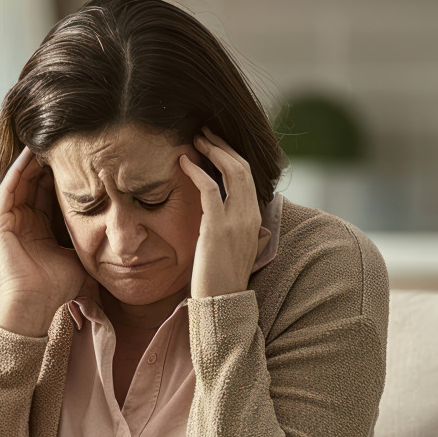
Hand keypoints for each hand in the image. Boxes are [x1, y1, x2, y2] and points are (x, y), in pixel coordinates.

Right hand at [0, 147, 87, 335]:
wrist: (36, 306)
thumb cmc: (59, 288)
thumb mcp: (81, 257)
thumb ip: (92, 242)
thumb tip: (120, 234)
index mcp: (41, 230)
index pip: (51, 195)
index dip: (64, 176)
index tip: (80, 157)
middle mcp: (24, 222)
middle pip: (36, 183)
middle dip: (48, 162)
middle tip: (64, 140)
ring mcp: (10, 221)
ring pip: (22, 181)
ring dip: (32, 161)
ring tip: (45, 140)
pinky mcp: (0, 222)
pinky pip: (9, 189)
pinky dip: (17, 171)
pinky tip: (28, 154)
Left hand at [178, 126, 267, 300]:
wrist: (221, 303)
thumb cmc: (221, 279)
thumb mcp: (234, 248)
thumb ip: (235, 229)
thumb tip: (231, 216)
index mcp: (254, 219)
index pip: (248, 177)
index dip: (232, 156)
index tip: (216, 145)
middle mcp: (250, 216)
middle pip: (243, 167)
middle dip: (224, 146)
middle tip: (205, 133)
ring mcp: (237, 221)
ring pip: (232, 172)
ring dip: (213, 151)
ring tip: (196, 139)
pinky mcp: (218, 227)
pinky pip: (210, 189)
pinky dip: (197, 171)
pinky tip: (183, 162)